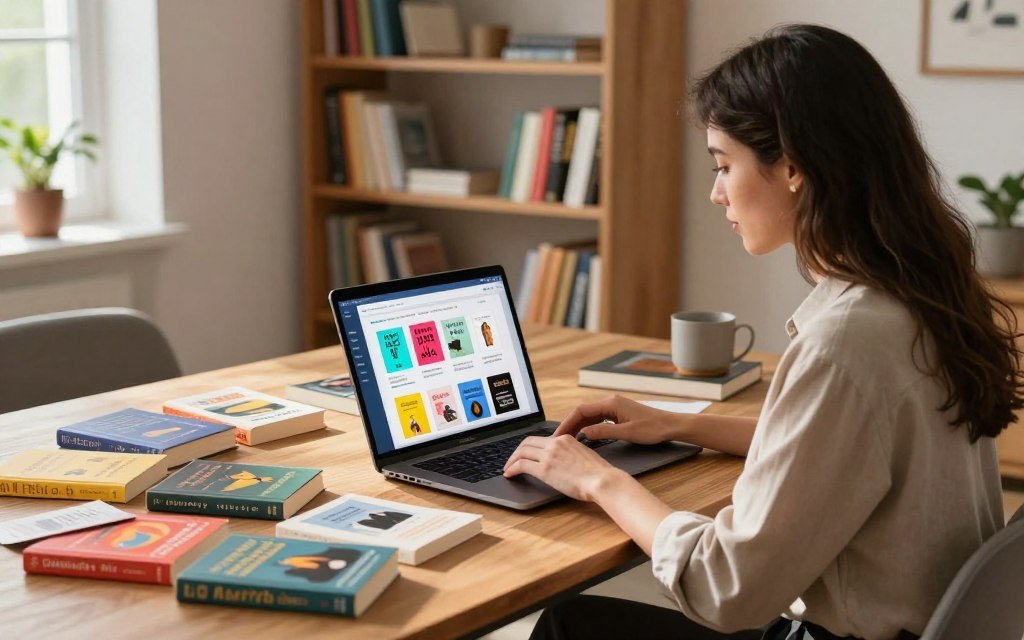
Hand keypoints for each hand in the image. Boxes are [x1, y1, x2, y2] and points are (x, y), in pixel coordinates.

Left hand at [503, 434, 623, 501]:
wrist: (602, 480)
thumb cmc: (599, 474)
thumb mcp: (584, 455)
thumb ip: (571, 454)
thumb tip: (562, 463)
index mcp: (565, 438)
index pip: (541, 438)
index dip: (529, 446)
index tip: (525, 453)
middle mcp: (555, 443)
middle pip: (527, 442)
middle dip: (517, 451)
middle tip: (512, 460)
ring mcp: (549, 455)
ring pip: (521, 452)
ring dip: (511, 460)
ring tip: (508, 468)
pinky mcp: (545, 469)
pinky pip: (521, 465)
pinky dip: (512, 468)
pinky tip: (509, 474)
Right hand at [553, 395, 679, 444]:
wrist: (671, 425)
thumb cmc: (653, 428)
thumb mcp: (627, 432)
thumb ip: (603, 432)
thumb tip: (583, 433)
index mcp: (611, 403)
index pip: (581, 410)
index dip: (568, 422)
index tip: (559, 435)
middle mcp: (611, 402)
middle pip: (583, 412)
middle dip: (570, 425)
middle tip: (558, 439)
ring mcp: (614, 407)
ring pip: (590, 416)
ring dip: (578, 426)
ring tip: (567, 440)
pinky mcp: (618, 414)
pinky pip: (598, 419)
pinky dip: (589, 427)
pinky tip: (583, 436)